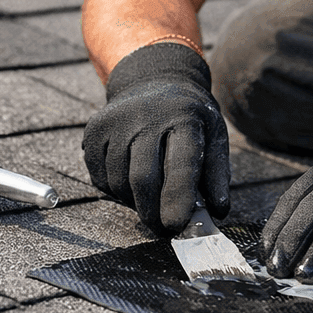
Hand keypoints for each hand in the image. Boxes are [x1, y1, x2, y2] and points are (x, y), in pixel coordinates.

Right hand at [83, 42, 229, 233]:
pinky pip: (100, 177)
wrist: (154, 82)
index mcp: (184, 117)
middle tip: (163, 230)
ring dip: (135, 202)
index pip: (181, 163)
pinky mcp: (94, 130)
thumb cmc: (189, 119)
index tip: (176, 226)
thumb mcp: (213, 136)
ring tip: (151, 197)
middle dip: (152, 213)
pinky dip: (116, 191)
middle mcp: (146, 115)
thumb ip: (217, 175)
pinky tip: (131, 180)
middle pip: (143, 177)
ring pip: (119, 182)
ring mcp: (116, 121)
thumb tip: (218, 212)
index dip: (178, 198)